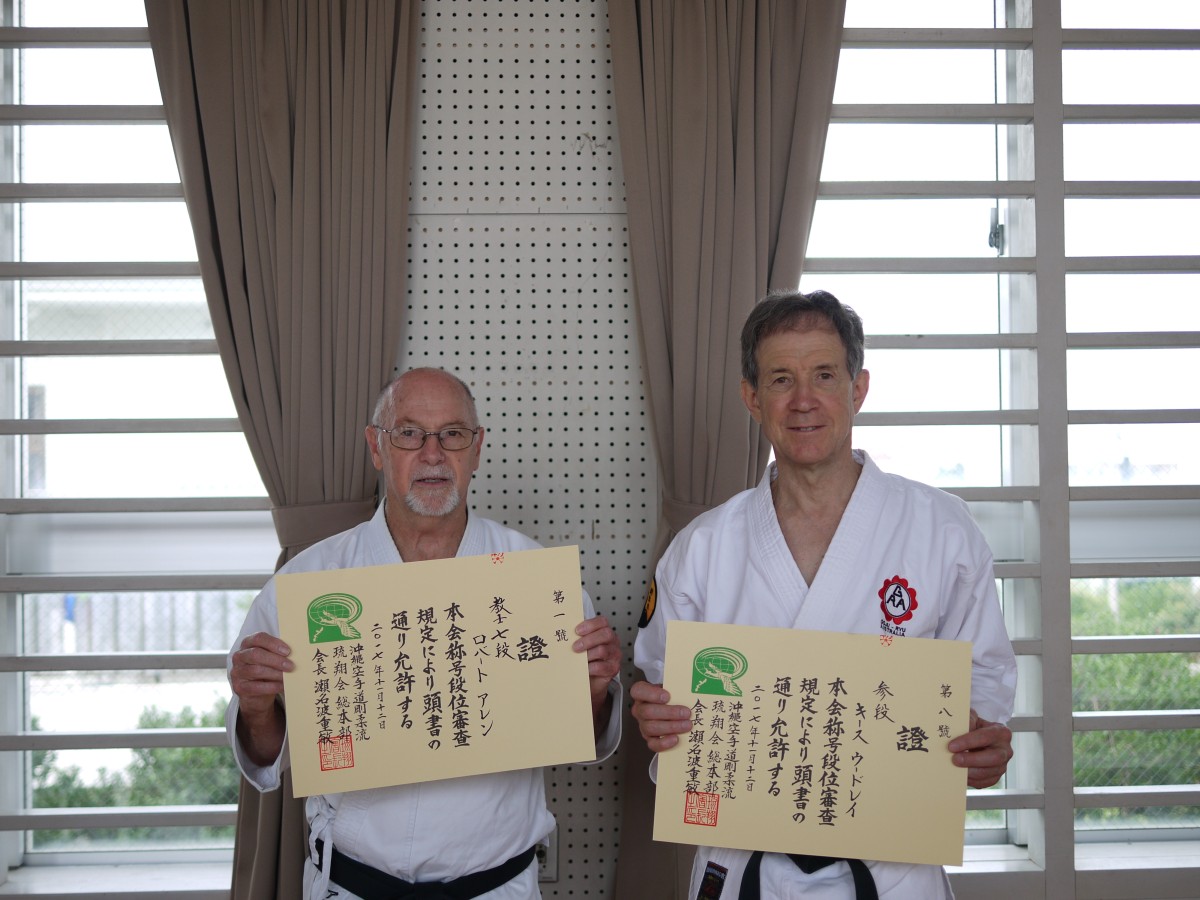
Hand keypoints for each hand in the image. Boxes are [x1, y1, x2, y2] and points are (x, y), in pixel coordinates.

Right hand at [229, 632, 292, 764]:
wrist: (257, 694)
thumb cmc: (268, 669)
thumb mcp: (272, 658)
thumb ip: (280, 652)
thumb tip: (302, 649)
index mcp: (248, 643)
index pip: (258, 638)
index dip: (273, 643)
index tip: (288, 651)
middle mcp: (239, 656)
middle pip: (256, 654)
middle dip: (276, 660)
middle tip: (291, 666)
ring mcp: (237, 672)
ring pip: (255, 670)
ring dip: (275, 674)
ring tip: (288, 677)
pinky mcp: (239, 688)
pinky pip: (255, 687)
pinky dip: (272, 686)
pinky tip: (282, 686)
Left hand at [573, 615, 621, 728]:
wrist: (587, 689)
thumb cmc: (580, 667)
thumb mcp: (575, 652)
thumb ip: (572, 642)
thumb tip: (554, 630)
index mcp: (602, 634)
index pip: (601, 622)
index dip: (590, 624)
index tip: (576, 630)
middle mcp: (610, 643)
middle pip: (606, 633)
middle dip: (589, 639)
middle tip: (575, 647)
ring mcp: (613, 657)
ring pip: (605, 649)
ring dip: (589, 654)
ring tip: (579, 659)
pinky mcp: (613, 671)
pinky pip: (606, 667)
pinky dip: (594, 667)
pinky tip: (586, 671)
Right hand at [630, 680, 691, 752]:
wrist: (671, 708)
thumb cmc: (670, 696)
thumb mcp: (671, 688)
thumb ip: (676, 688)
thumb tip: (692, 690)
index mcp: (641, 693)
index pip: (638, 691)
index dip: (652, 694)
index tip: (667, 696)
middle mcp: (639, 709)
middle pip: (647, 712)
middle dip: (669, 713)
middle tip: (686, 713)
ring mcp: (643, 725)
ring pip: (650, 728)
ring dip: (671, 727)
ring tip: (687, 725)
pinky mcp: (649, 739)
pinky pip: (653, 744)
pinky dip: (664, 743)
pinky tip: (676, 739)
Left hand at [948, 708, 1012, 788]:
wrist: (977, 737)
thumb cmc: (973, 726)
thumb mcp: (971, 718)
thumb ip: (967, 719)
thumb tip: (957, 726)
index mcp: (1001, 732)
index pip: (986, 737)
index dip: (968, 742)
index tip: (952, 746)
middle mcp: (1005, 750)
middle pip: (993, 758)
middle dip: (972, 760)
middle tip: (954, 759)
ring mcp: (1002, 765)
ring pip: (989, 773)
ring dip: (970, 772)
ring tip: (955, 768)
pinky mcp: (996, 776)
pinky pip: (985, 782)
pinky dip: (972, 781)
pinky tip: (961, 776)